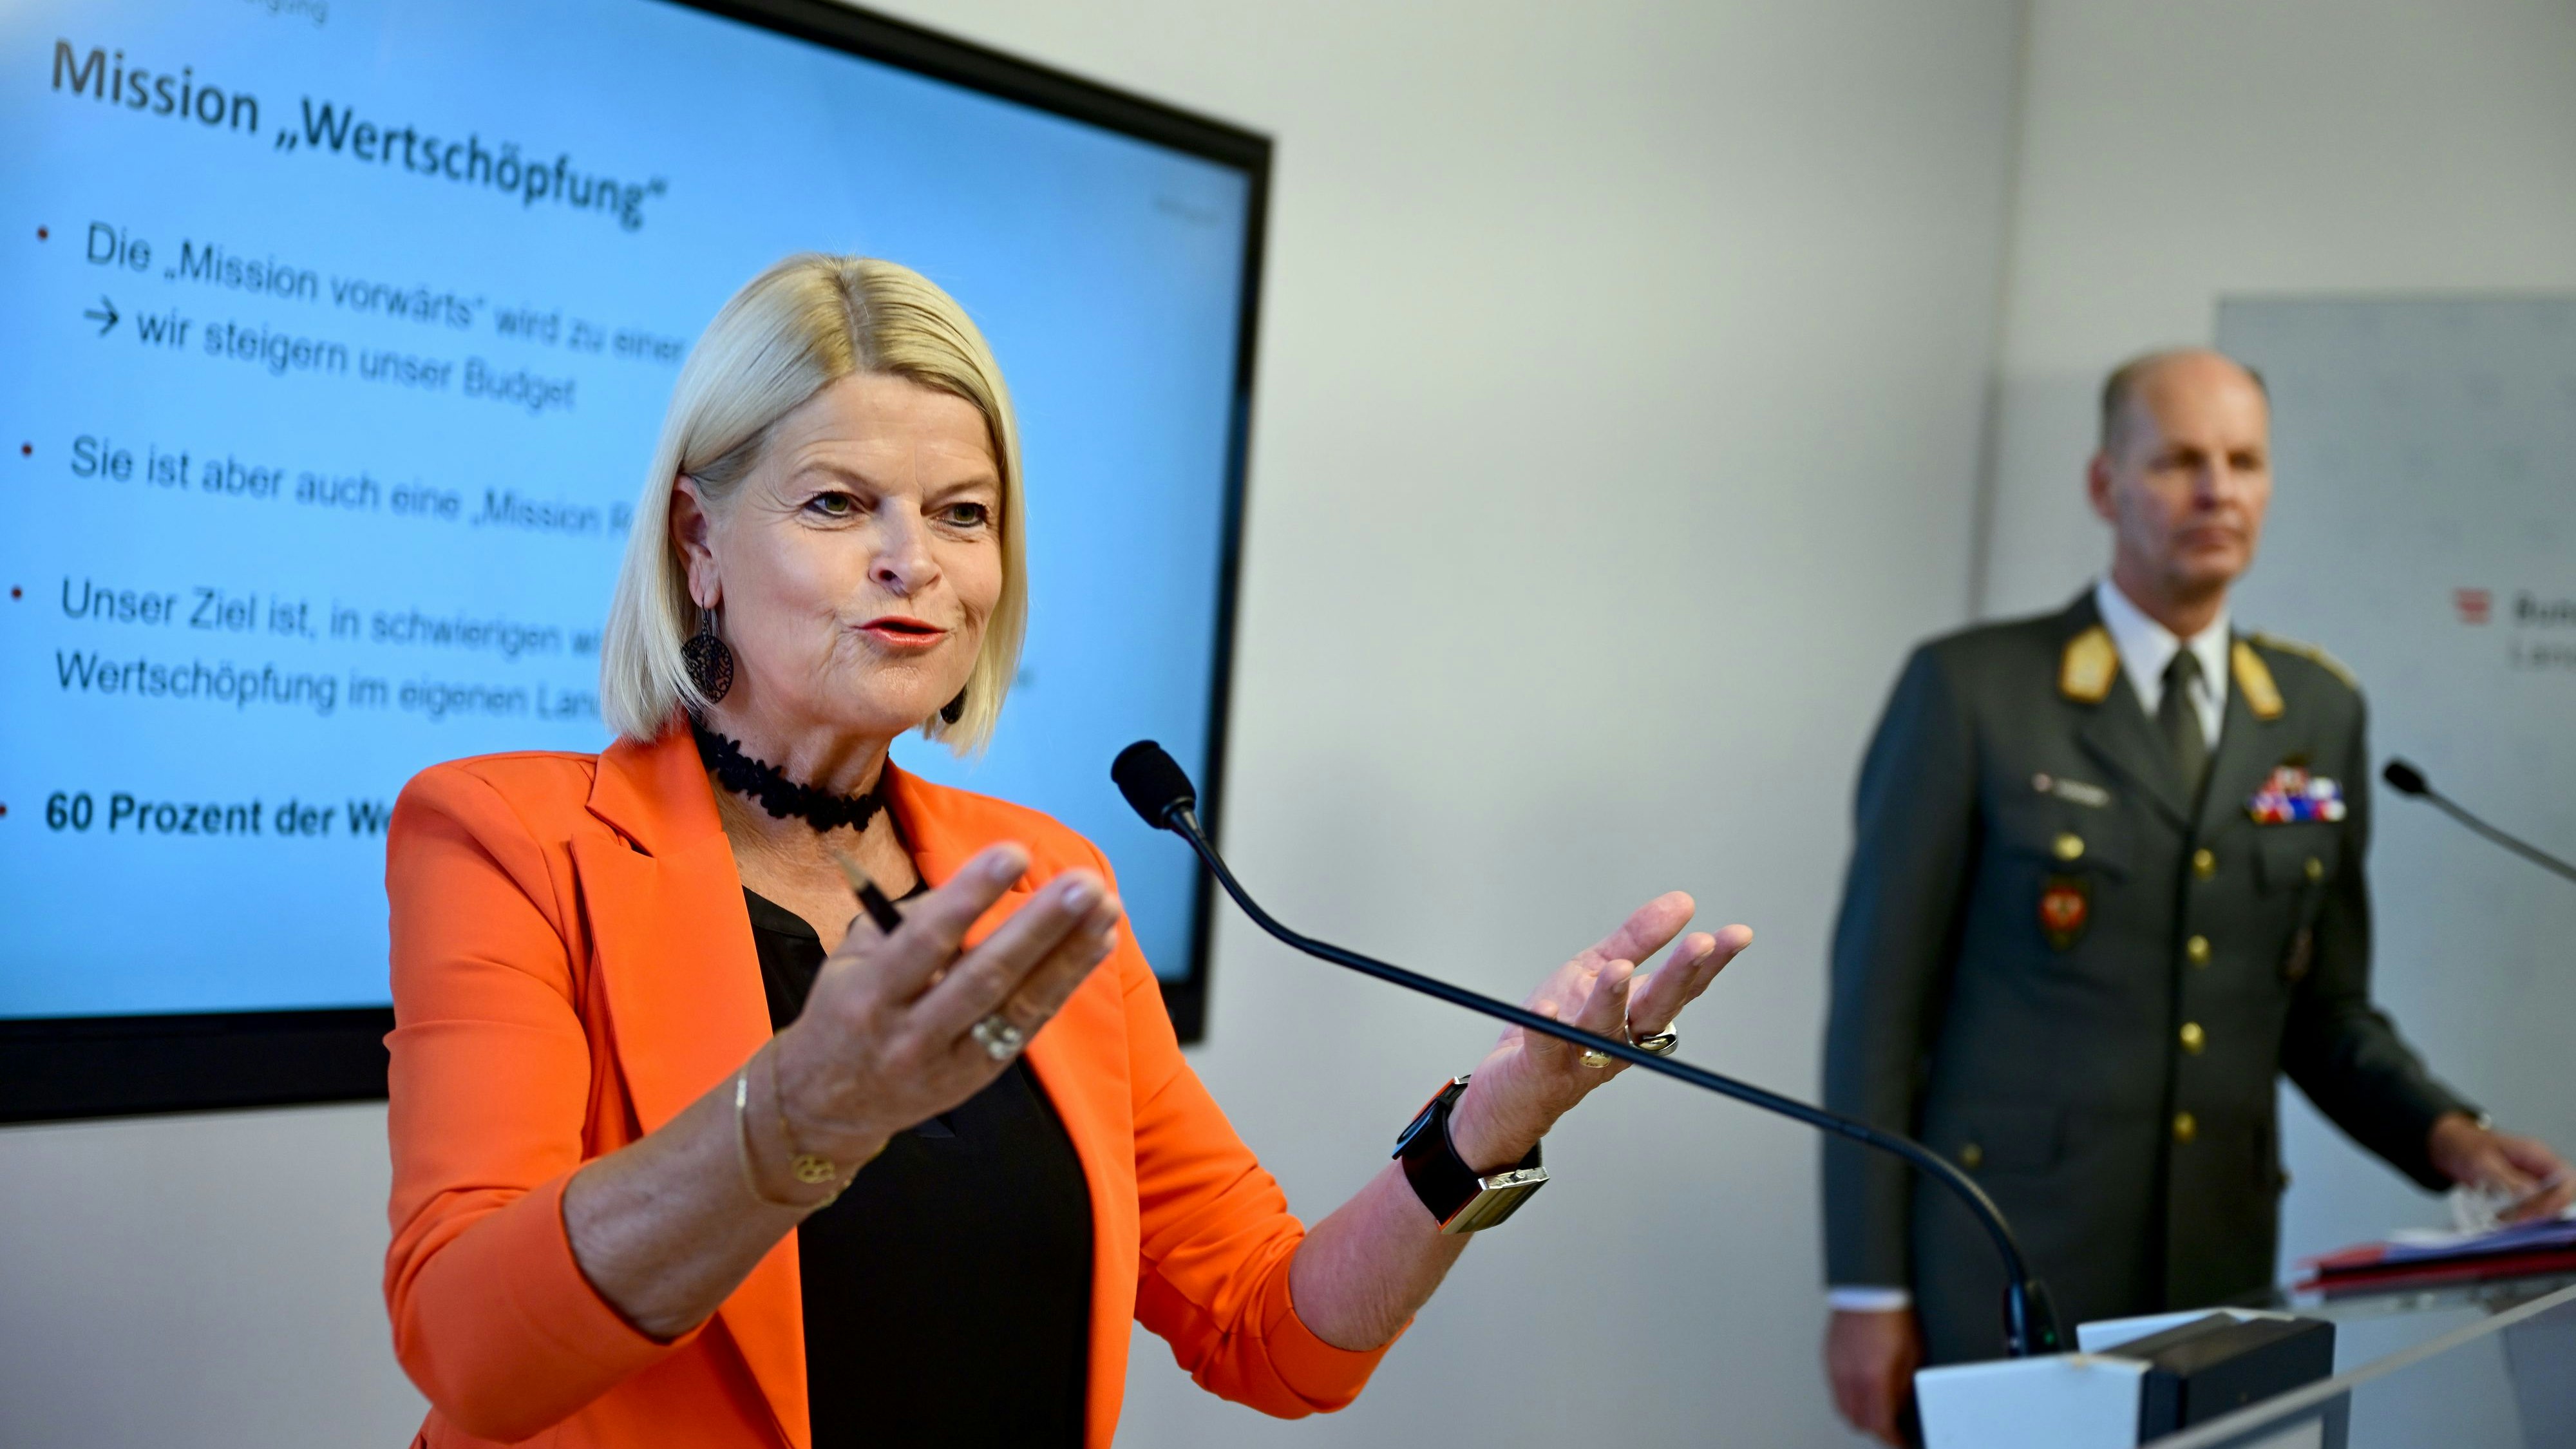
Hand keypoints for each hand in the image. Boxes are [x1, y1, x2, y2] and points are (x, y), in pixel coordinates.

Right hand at [769, 843, 1122, 1171]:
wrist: (828, 1104)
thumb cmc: (845, 1012)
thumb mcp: (851, 961)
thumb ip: (907, 923)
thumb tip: (974, 886)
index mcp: (872, 993)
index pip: (926, 941)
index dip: (971, 897)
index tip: (1013, 854)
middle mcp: (913, 1033)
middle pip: (986, 978)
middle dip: (1040, 928)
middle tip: (1083, 886)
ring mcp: (952, 1060)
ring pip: (1019, 1005)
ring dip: (1068, 954)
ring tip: (1106, 909)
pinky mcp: (981, 1075)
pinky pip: (1030, 1023)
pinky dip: (1066, 980)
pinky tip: (1097, 943)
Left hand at [1445, 892, 1752, 1170]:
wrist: (1510, 1086)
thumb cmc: (1561, 1025)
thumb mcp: (1597, 968)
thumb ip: (1637, 939)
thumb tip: (1683, 902)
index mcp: (1637, 1015)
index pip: (1682, 988)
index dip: (1712, 963)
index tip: (1737, 935)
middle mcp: (1619, 1040)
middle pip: (1654, 1009)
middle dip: (1678, 977)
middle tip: (1700, 944)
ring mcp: (1582, 1056)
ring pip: (1603, 1028)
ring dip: (1612, 1000)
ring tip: (1618, 968)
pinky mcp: (1541, 1067)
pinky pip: (1545, 1046)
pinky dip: (1546, 1028)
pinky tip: (1548, 1007)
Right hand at [1825, 1307, 1920, 1445]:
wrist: (1868, 1290)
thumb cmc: (1892, 1315)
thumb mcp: (1911, 1355)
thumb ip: (1903, 1386)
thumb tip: (1900, 1407)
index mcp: (1874, 1378)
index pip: (1880, 1424)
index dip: (1893, 1440)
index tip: (1902, 1442)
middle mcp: (1851, 1377)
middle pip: (1858, 1422)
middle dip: (1876, 1430)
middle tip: (1890, 1428)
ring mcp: (1836, 1368)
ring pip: (1842, 1409)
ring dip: (1859, 1415)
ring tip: (1875, 1411)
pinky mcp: (1828, 1359)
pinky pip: (1835, 1390)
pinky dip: (1848, 1397)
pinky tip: (1860, 1389)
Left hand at [2428, 1113, 2575, 1221]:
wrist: (2453, 1147)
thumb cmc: (2468, 1147)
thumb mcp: (2483, 1161)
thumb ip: (2506, 1177)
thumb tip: (2530, 1193)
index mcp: (2537, 1154)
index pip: (2567, 1178)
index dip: (2559, 1198)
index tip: (2538, 1212)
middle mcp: (2539, 1169)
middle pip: (2558, 1196)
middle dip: (2541, 1212)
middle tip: (2515, 1221)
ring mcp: (2532, 1181)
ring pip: (2544, 1206)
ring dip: (2527, 1216)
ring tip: (2502, 1220)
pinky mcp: (2522, 1193)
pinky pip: (2529, 1208)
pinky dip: (2517, 1216)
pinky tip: (2499, 1218)